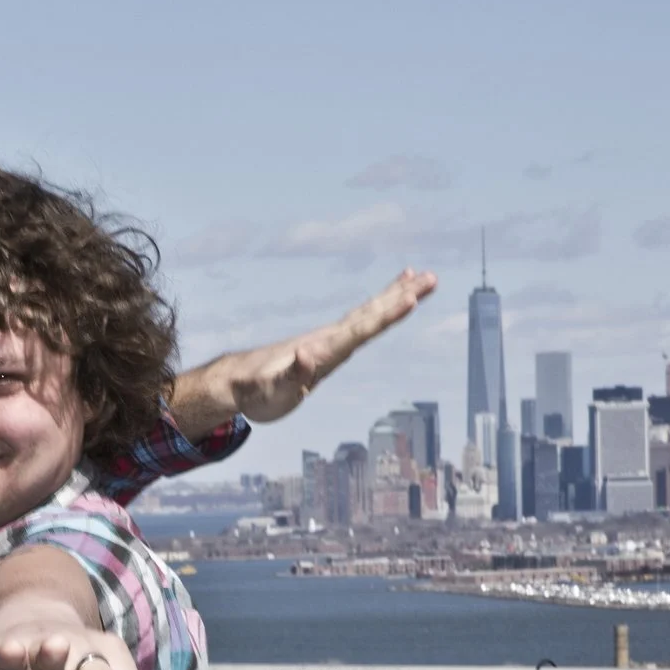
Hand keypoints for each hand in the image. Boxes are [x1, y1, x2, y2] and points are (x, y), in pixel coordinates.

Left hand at [0, 627, 140, 669]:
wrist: (43, 628)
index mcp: (5, 651)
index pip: (7, 648)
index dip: (10, 651)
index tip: (10, 651)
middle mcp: (49, 644)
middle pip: (66, 650)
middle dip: (66, 657)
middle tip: (59, 659)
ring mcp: (86, 648)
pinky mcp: (115, 658)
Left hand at [171, 268, 437, 431]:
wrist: (238, 382)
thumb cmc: (256, 392)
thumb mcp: (271, 390)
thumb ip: (290, 376)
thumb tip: (307, 355)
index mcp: (323, 348)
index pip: (360, 329)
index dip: (386, 315)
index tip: (411, 298)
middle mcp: (329, 338)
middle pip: (371, 313)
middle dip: (401, 296)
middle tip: (431, 278)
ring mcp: (330, 339)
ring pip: (369, 312)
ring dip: (396, 295)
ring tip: (421, 277)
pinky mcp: (329, 345)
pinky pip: (361, 322)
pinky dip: (379, 308)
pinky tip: (390, 300)